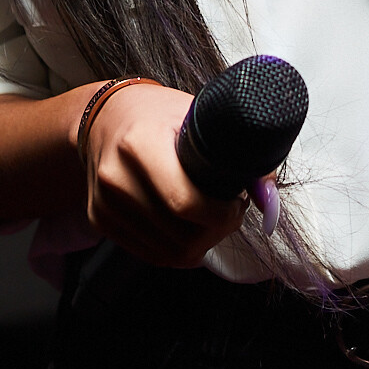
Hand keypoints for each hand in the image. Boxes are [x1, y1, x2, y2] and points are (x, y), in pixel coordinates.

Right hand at [81, 82, 249, 267]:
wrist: (104, 118)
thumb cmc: (156, 114)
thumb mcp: (198, 115)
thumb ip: (238, 153)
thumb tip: (268, 198)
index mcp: (139, 144)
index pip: (186, 203)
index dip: (222, 214)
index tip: (237, 202)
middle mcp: (116, 178)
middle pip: (180, 237)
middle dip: (217, 232)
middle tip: (228, 212)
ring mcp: (105, 204)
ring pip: (168, 254)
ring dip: (199, 245)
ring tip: (209, 218)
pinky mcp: (100, 221)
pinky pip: (151, 255)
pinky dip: (177, 249)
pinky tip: (186, 225)